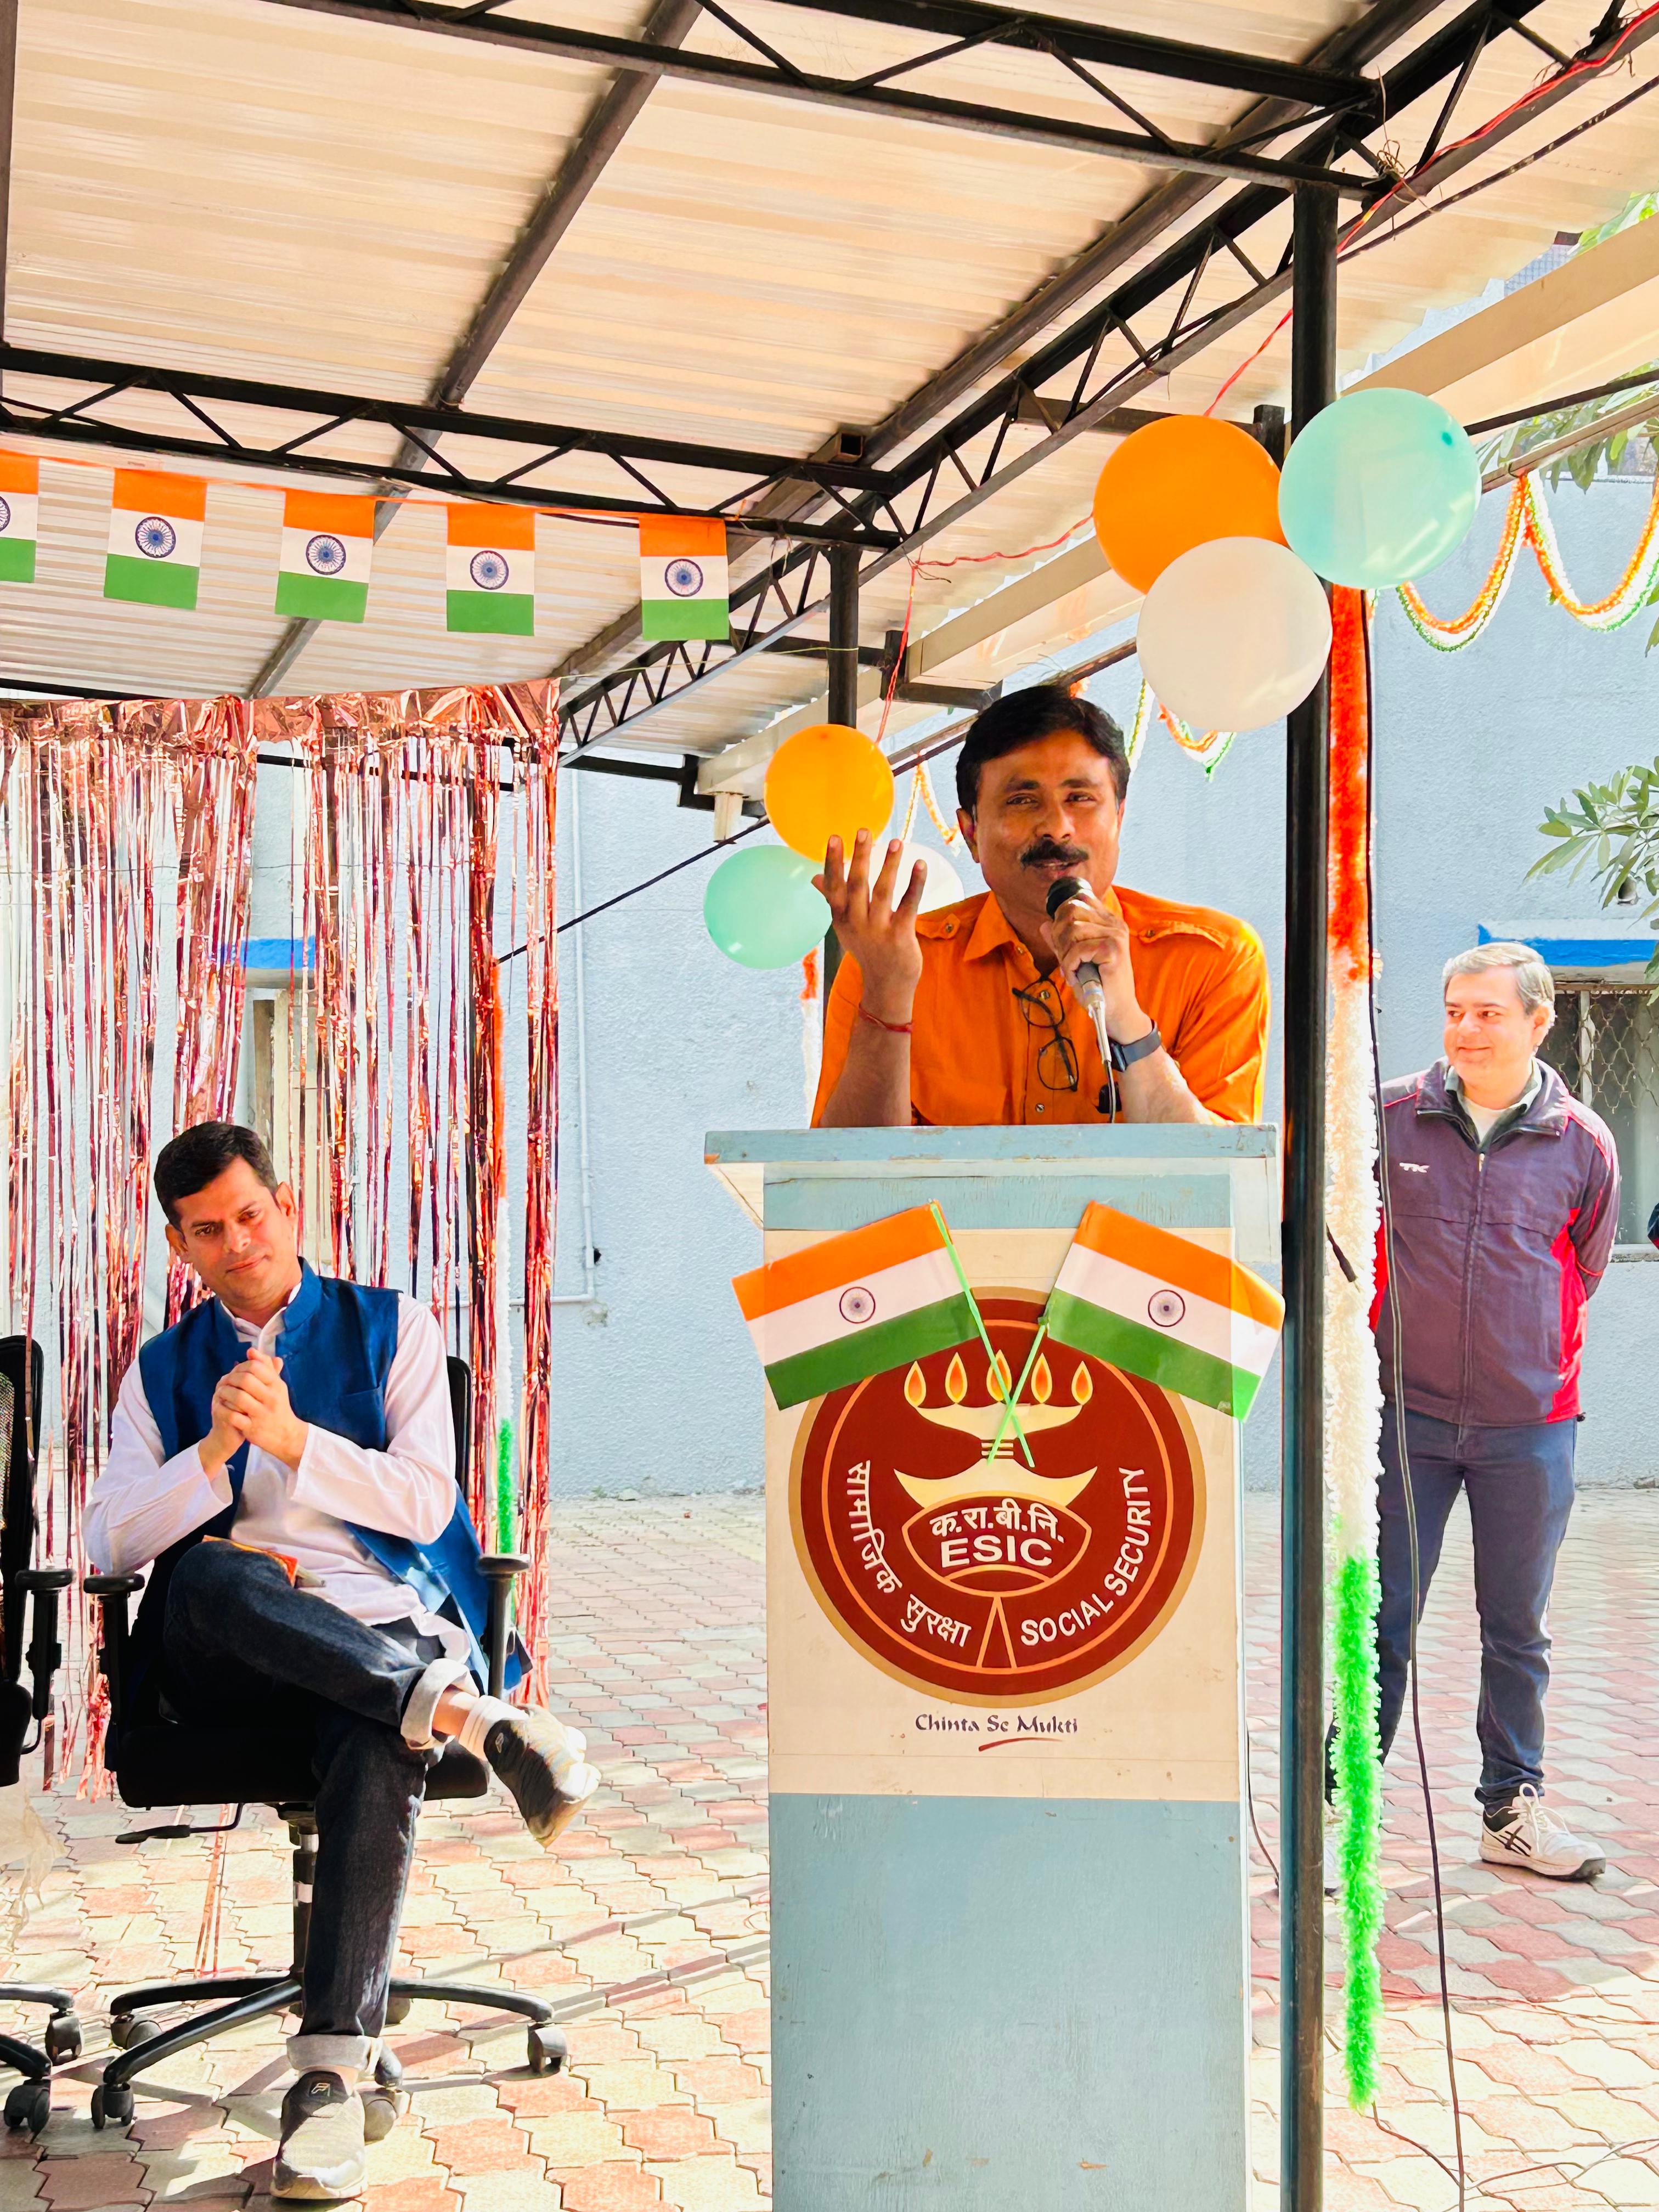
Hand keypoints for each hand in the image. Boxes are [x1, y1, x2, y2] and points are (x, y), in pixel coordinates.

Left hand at [209, 1351, 308, 1472]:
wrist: (286, 1435)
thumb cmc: (278, 1406)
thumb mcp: (276, 1386)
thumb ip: (266, 1367)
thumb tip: (251, 1350)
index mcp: (277, 1386)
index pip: (257, 1367)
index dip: (242, 1366)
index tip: (236, 1371)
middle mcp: (271, 1399)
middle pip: (246, 1380)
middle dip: (231, 1379)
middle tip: (225, 1382)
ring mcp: (261, 1414)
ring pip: (238, 1398)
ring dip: (225, 1393)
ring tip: (220, 1392)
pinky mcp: (252, 1428)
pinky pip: (232, 1417)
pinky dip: (222, 1410)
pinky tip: (219, 1407)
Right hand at [814, 832, 926, 1021]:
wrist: (886, 986)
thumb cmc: (868, 950)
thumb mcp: (846, 926)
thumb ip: (832, 900)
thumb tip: (814, 878)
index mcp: (842, 918)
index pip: (835, 886)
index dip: (833, 862)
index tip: (833, 838)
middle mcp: (857, 923)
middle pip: (857, 885)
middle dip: (860, 857)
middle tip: (864, 831)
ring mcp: (878, 930)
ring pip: (883, 892)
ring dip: (889, 866)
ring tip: (896, 842)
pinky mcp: (900, 935)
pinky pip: (908, 905)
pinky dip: (915, 884)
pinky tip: (920, 865)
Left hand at [1042, 885, 1149, 1043]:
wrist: (1115, 1010)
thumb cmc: (1097, 985)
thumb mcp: (1074, 960)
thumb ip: (1061, 942)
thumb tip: (1044, 925)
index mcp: (1108, 921)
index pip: (1078, 900)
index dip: (1061, 918)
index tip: (1062, 942)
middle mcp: (1115, 924)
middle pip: (1071, 911)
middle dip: (1059, 936)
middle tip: (1064, 958)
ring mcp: (1116, 935)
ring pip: (1072, 930)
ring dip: (1064, 953)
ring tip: (1071, 969)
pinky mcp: (1113, 950)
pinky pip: (1078, 950)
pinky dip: (1069, 966)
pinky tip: (1075, 977)